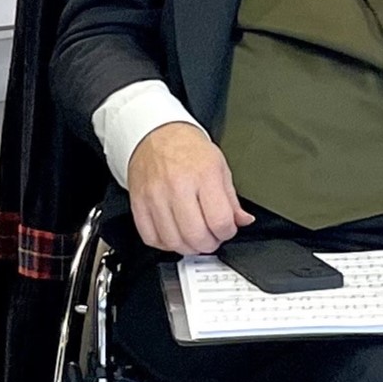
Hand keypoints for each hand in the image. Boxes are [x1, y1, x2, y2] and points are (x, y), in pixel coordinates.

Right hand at [130, 121, 247, 256]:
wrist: (156, 134)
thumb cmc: (188, 149)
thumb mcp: (219, 167)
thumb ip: (232, 199)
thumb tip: (243, 221)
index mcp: (203, 174)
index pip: (220, 221)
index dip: (227, 232)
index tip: (226, 229)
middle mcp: (178, 185)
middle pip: (196, 236)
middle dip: (209, 244)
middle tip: (211, 238)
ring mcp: (155, 195)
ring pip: (173, 241)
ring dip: (188, 247)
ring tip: (193, 237)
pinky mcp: (138, 203)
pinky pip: (150, 237)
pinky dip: (164, 244)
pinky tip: (173, 235)